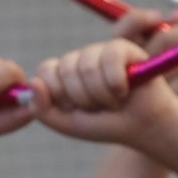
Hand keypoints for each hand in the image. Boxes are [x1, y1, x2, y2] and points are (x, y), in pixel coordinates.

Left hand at [29, 39, 177, 146]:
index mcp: (64, 73)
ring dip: (101, 94)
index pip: (45, 71)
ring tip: (114, 101)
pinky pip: (110, 57)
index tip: (74, 108)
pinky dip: (115, 82)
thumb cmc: (105, 125)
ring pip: (87, 66)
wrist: (144, 128)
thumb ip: (42, 109)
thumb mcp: (67, 124)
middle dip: (82, 98)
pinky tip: (125, 90)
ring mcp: (101, 51)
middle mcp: (80, 59)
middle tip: (99, 107)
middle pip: (65, 69)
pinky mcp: (124, 48)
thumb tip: (33, 82)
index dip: (58, 93)